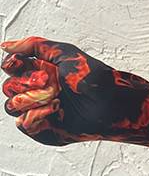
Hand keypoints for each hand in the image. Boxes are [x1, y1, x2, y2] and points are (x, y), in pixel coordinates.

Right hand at [1, 35, 122, 145]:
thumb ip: (35, 46)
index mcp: (42, 72)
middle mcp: (39, 91)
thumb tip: (5, 47)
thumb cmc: (94, 78)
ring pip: (11, 106)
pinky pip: (23, 124)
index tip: (20, 63)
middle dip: (25, 83)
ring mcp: (41, 111)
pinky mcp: (45, 129)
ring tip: (55, 97)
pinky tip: (55, 109)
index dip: (12, 65)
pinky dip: (36, 115)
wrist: (111, 104)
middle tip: (49, 82)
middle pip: (8, 87)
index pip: (11, 68)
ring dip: (30, 99)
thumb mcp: (65, 53)